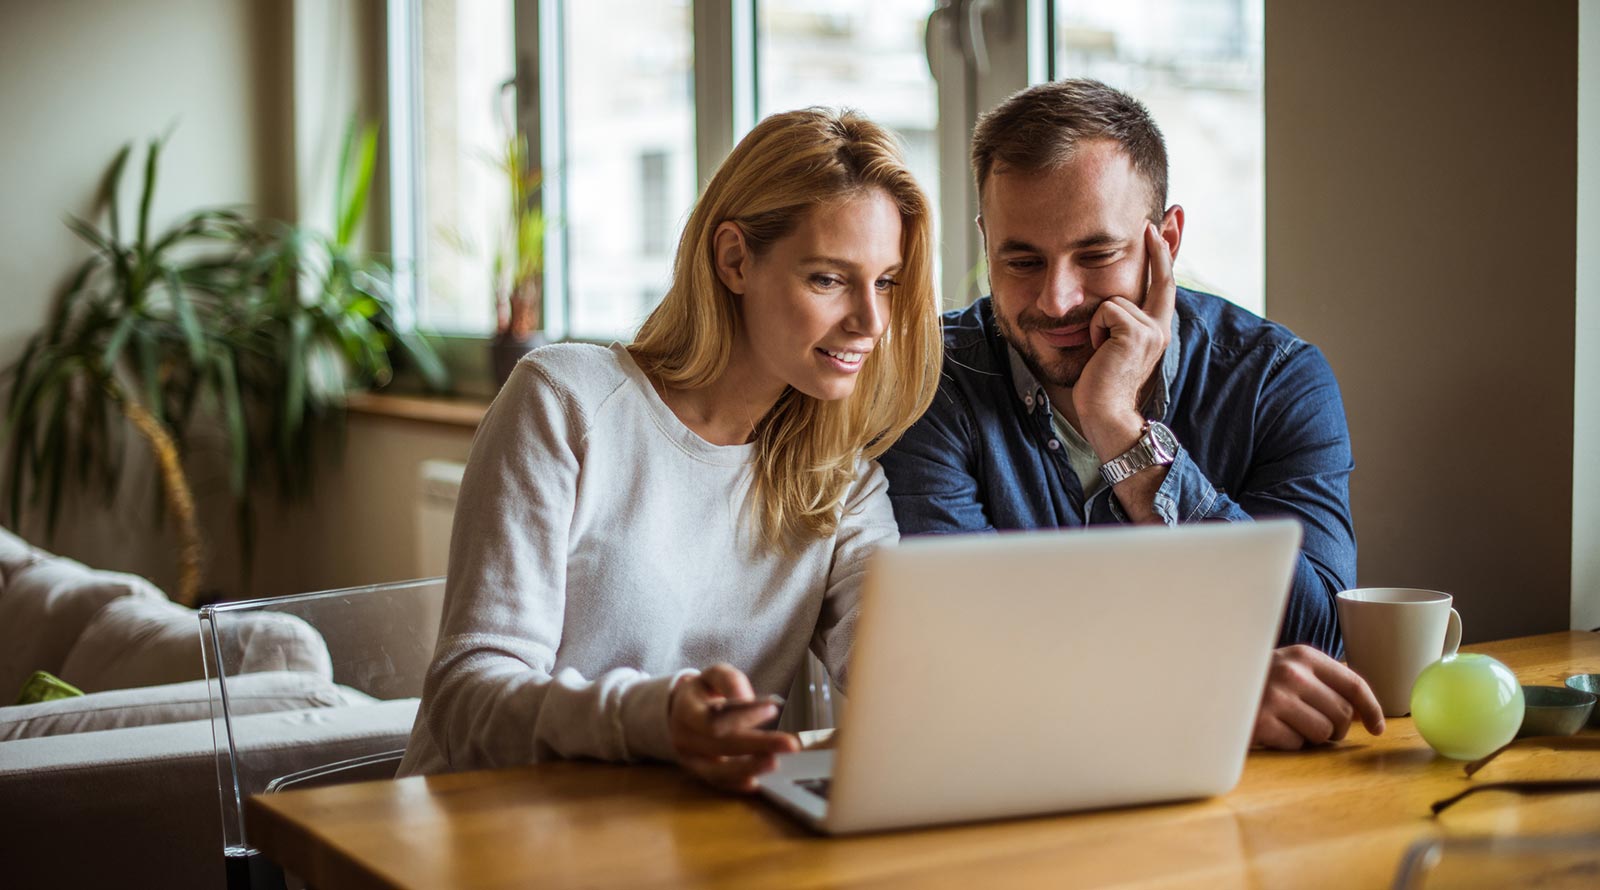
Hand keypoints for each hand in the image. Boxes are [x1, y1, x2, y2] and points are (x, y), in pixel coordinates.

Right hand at [668, 663, 798, 791]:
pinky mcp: (700, 773)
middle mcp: (685, 738)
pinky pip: (719, 783)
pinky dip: (738, 784)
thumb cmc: (703, 693)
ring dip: (748, 768)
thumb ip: (729, 680)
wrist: (679, 712)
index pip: (714, 718)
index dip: (743, 716)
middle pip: (721, 746)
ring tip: (775, 762)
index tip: (772, 708)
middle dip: (756, 745)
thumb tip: (746, 699)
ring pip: (717, 771)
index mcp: (686, 711)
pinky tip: (758, 782)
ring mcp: (691, 759)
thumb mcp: (712, 676)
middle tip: (790, 744)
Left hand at [1073, 221, 1176, 455]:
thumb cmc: (1100, 386)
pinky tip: (1099, 351)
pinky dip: (1095, 329)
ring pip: (1113, 299)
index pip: (1163, 286)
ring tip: (1100, 350)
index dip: (1164, 256)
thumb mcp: (1110, 347)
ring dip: (1098, 323)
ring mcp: (1151, 329)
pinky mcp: (1136, 331)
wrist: (1107, 414)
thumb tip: (1106, 303)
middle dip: (1158, 247)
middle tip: (1150, 222)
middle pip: (1160, 278)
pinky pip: (1105, 310)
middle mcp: (1160, 327)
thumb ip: (1115, 323)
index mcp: (1155, 331)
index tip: (1162, 228)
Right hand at [1253, 645, 1385, 749]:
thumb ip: (1323, 681)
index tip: (1378, 727)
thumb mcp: (1289, 668)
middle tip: (1314, 724)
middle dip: (1336, 727)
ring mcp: (1276, 698)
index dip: (1371, 708)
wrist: (1208, 684)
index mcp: (1304, 656)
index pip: (1353, 683)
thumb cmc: (1257, 682)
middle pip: (1343, 714)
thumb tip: (1364, 711)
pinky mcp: (1262, 723)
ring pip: (1324, 733)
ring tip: (1290, 725)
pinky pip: (1297, 744)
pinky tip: (1271, 730)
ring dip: (1312, 736)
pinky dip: (1289, 743)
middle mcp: (1292, 673)